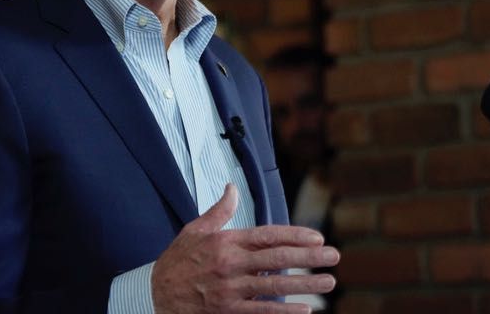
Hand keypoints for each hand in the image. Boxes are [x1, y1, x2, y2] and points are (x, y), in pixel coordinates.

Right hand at [151, 184, 339, 313]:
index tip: (317, 237)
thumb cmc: (177, 260)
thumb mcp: (194, 229)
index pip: (266, 236)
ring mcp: (229, 289)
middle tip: (334, 256)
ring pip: (274, 286)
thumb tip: (232, 188)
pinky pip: (261, 311)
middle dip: (309, 257)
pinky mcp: (227, 310)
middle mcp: (229, 264)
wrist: (155, 293)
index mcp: (225, 241)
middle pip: (276, 259)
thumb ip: (219, 210)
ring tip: (328, 282)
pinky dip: (283, 311)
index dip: (294, 236)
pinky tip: (304, 310)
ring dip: (305, 284)